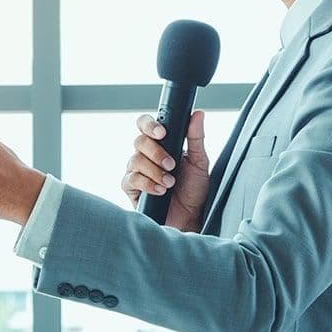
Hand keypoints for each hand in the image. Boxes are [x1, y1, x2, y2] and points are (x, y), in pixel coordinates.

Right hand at [122, 110, 209, 231]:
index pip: (146, 125)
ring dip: (154, 171)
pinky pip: (131, 179)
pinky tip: (161, 190)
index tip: (162, 133)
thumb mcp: (200, 162)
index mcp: (160, 145)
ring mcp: (136, 171)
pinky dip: (147, 184)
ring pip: (135, 160)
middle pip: (139, 141)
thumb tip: (197, 114)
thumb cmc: (194, 191)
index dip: (150, 125)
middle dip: (156, 153)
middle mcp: (145, 155)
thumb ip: (196, 137)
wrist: (190, 218)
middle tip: (171, 164)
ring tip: (170, 182)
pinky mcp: (130, 188)